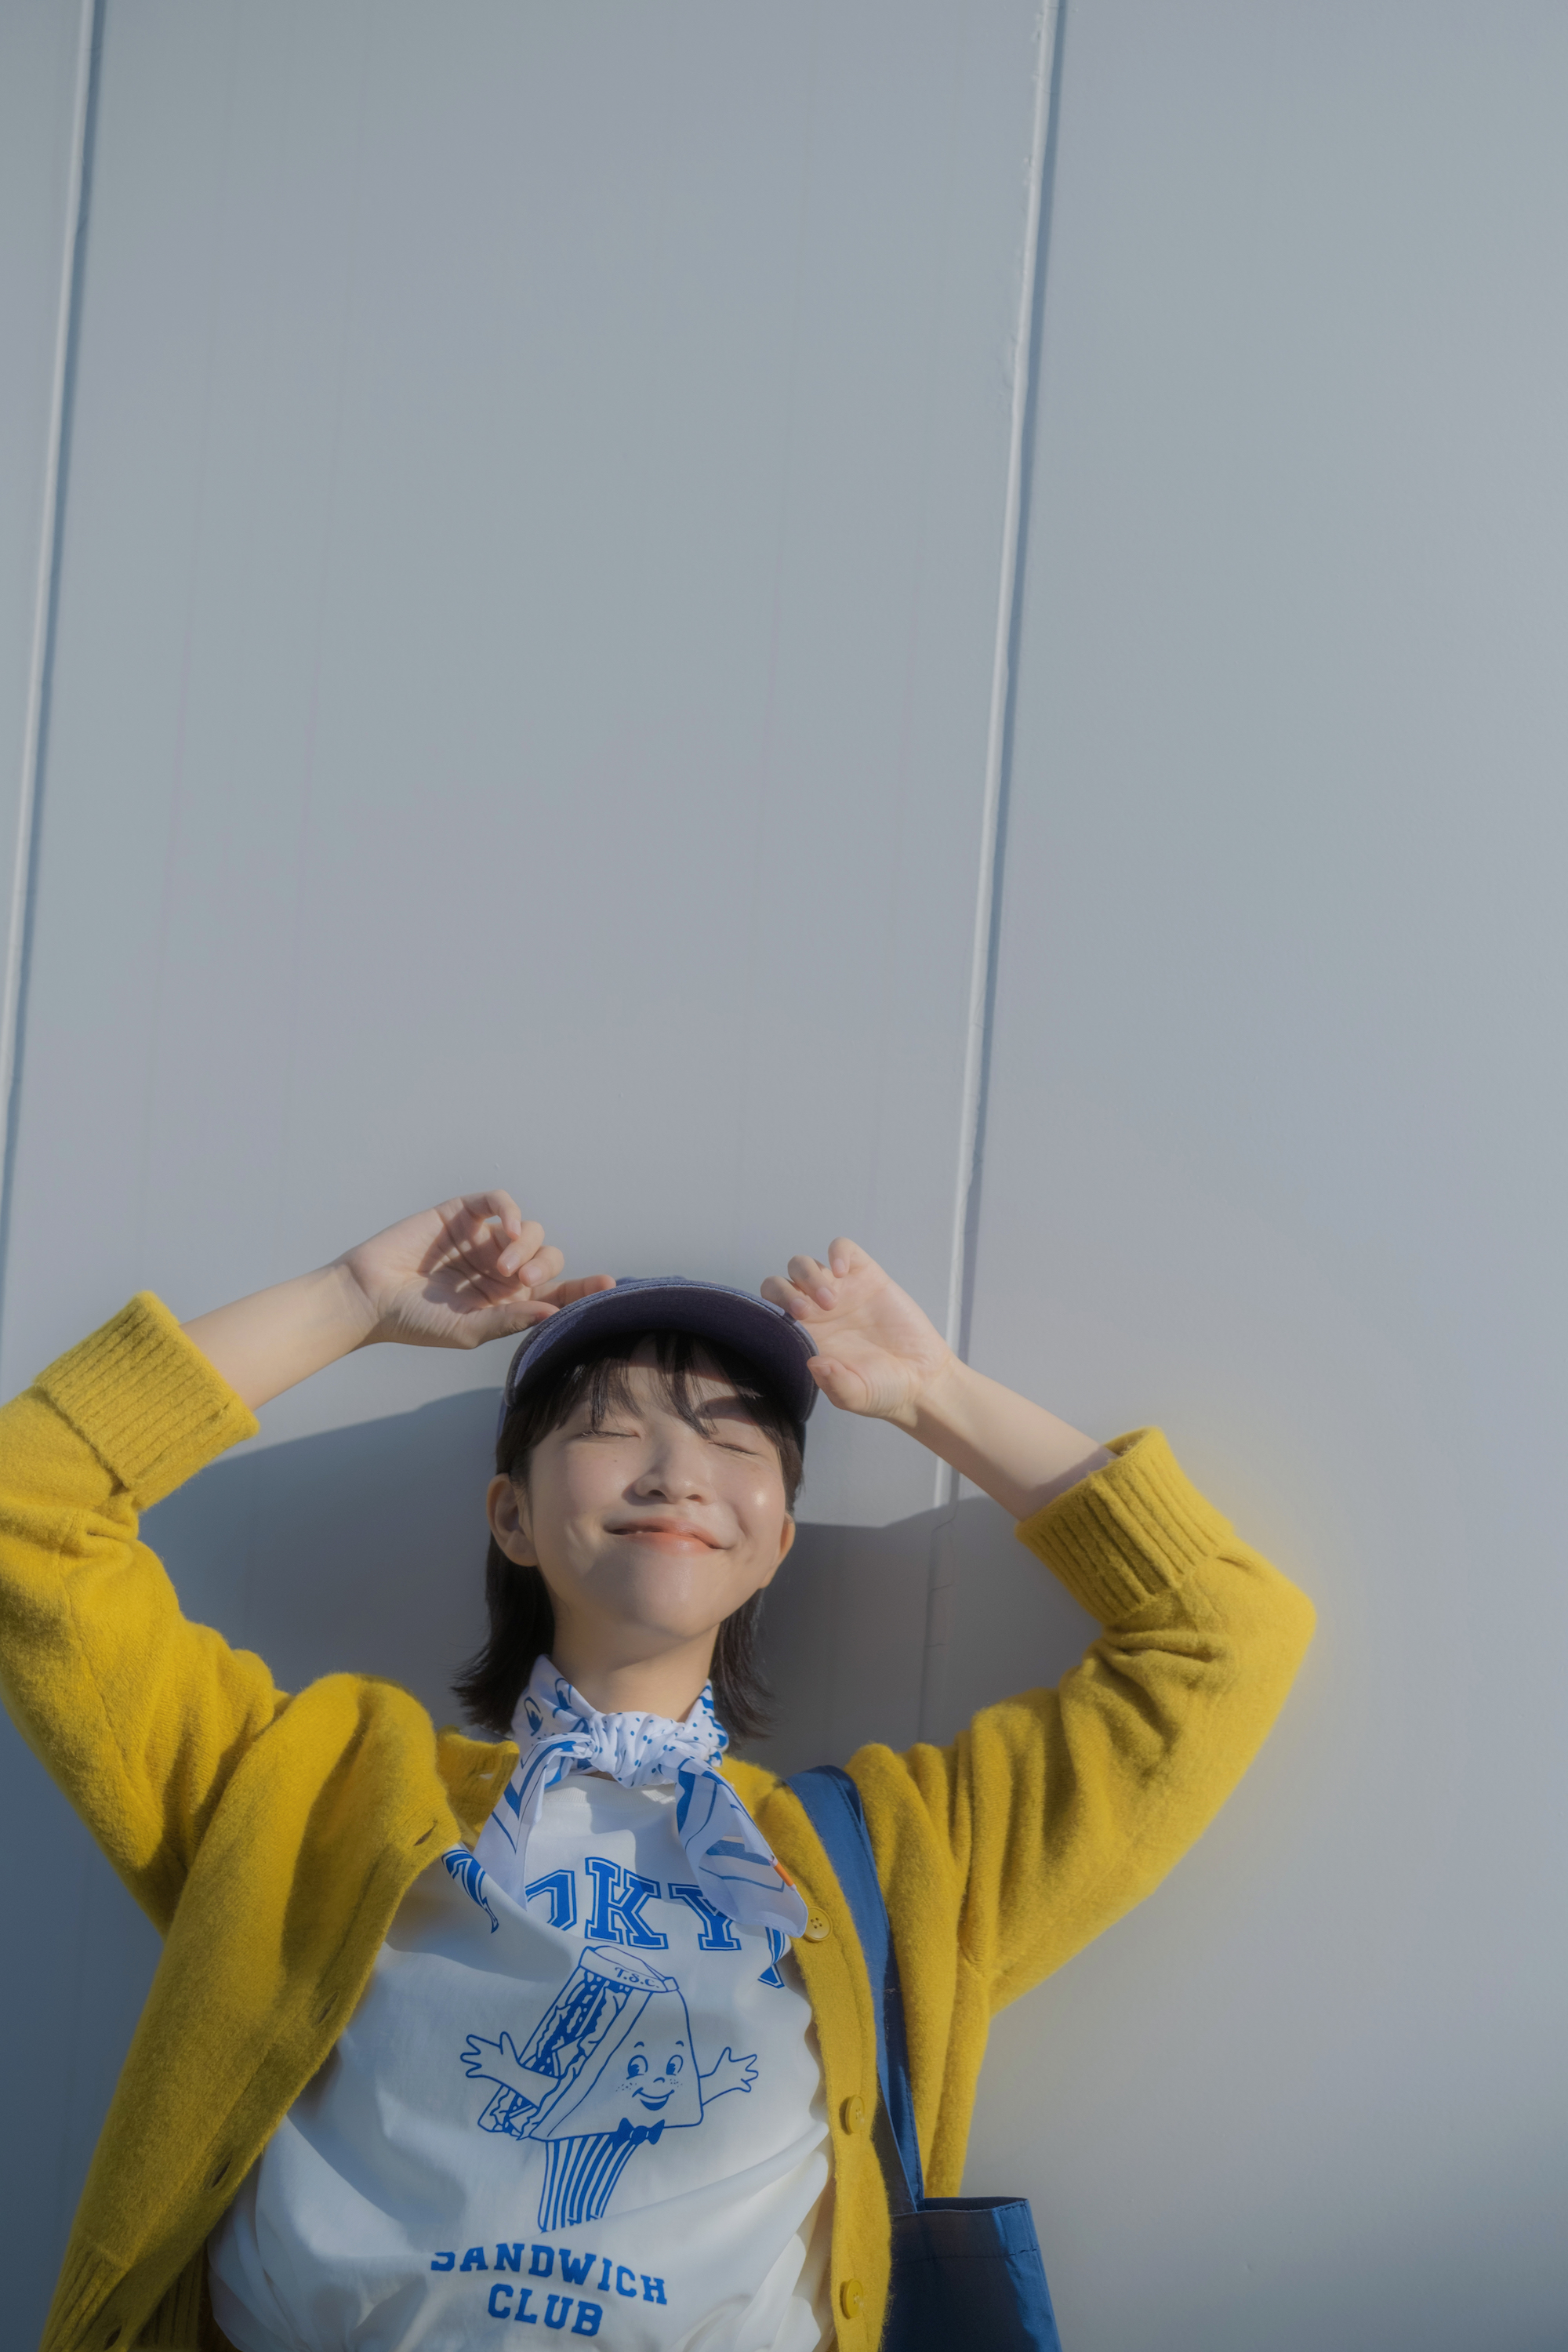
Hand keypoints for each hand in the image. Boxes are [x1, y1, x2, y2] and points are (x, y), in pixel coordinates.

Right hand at [339, 1191, 612, 1351]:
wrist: (369, 1296)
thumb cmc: (416, 1322)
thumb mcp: (469, 1330)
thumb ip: (511, 1319)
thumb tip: (554, 1314)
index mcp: (507, 1301)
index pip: (556, 1292)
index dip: (583, 1288)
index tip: (608, 1285)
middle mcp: (500, 1270)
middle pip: (548, 1257)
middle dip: (545, 1267)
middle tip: (522, 1281)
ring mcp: (483, 1240)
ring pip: (530, 1230)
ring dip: (526, 1246)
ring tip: (501, 1266)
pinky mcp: (463, 1214)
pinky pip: (499, 1202)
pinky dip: (510, 1210)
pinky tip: (507, 1226)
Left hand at [760, 1238, 952, 1424]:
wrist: (921, 1379)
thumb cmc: (883, 1390)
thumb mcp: (855, 1396)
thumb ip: (834, 1384)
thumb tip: (814, 1362)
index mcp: (804, 1337)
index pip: (768, 1313)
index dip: (770, 1312)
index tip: (792, 1327)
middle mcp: (816, 1312)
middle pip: (778, 1284)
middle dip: (783, 1292)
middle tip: (806, 1312)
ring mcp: (841, 1291)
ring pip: (803, 1265)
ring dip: (808, 1276)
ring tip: (831, 1301)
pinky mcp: (867, 1276)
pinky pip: (843, 1249)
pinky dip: (838, 1252)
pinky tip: (843, 1270)